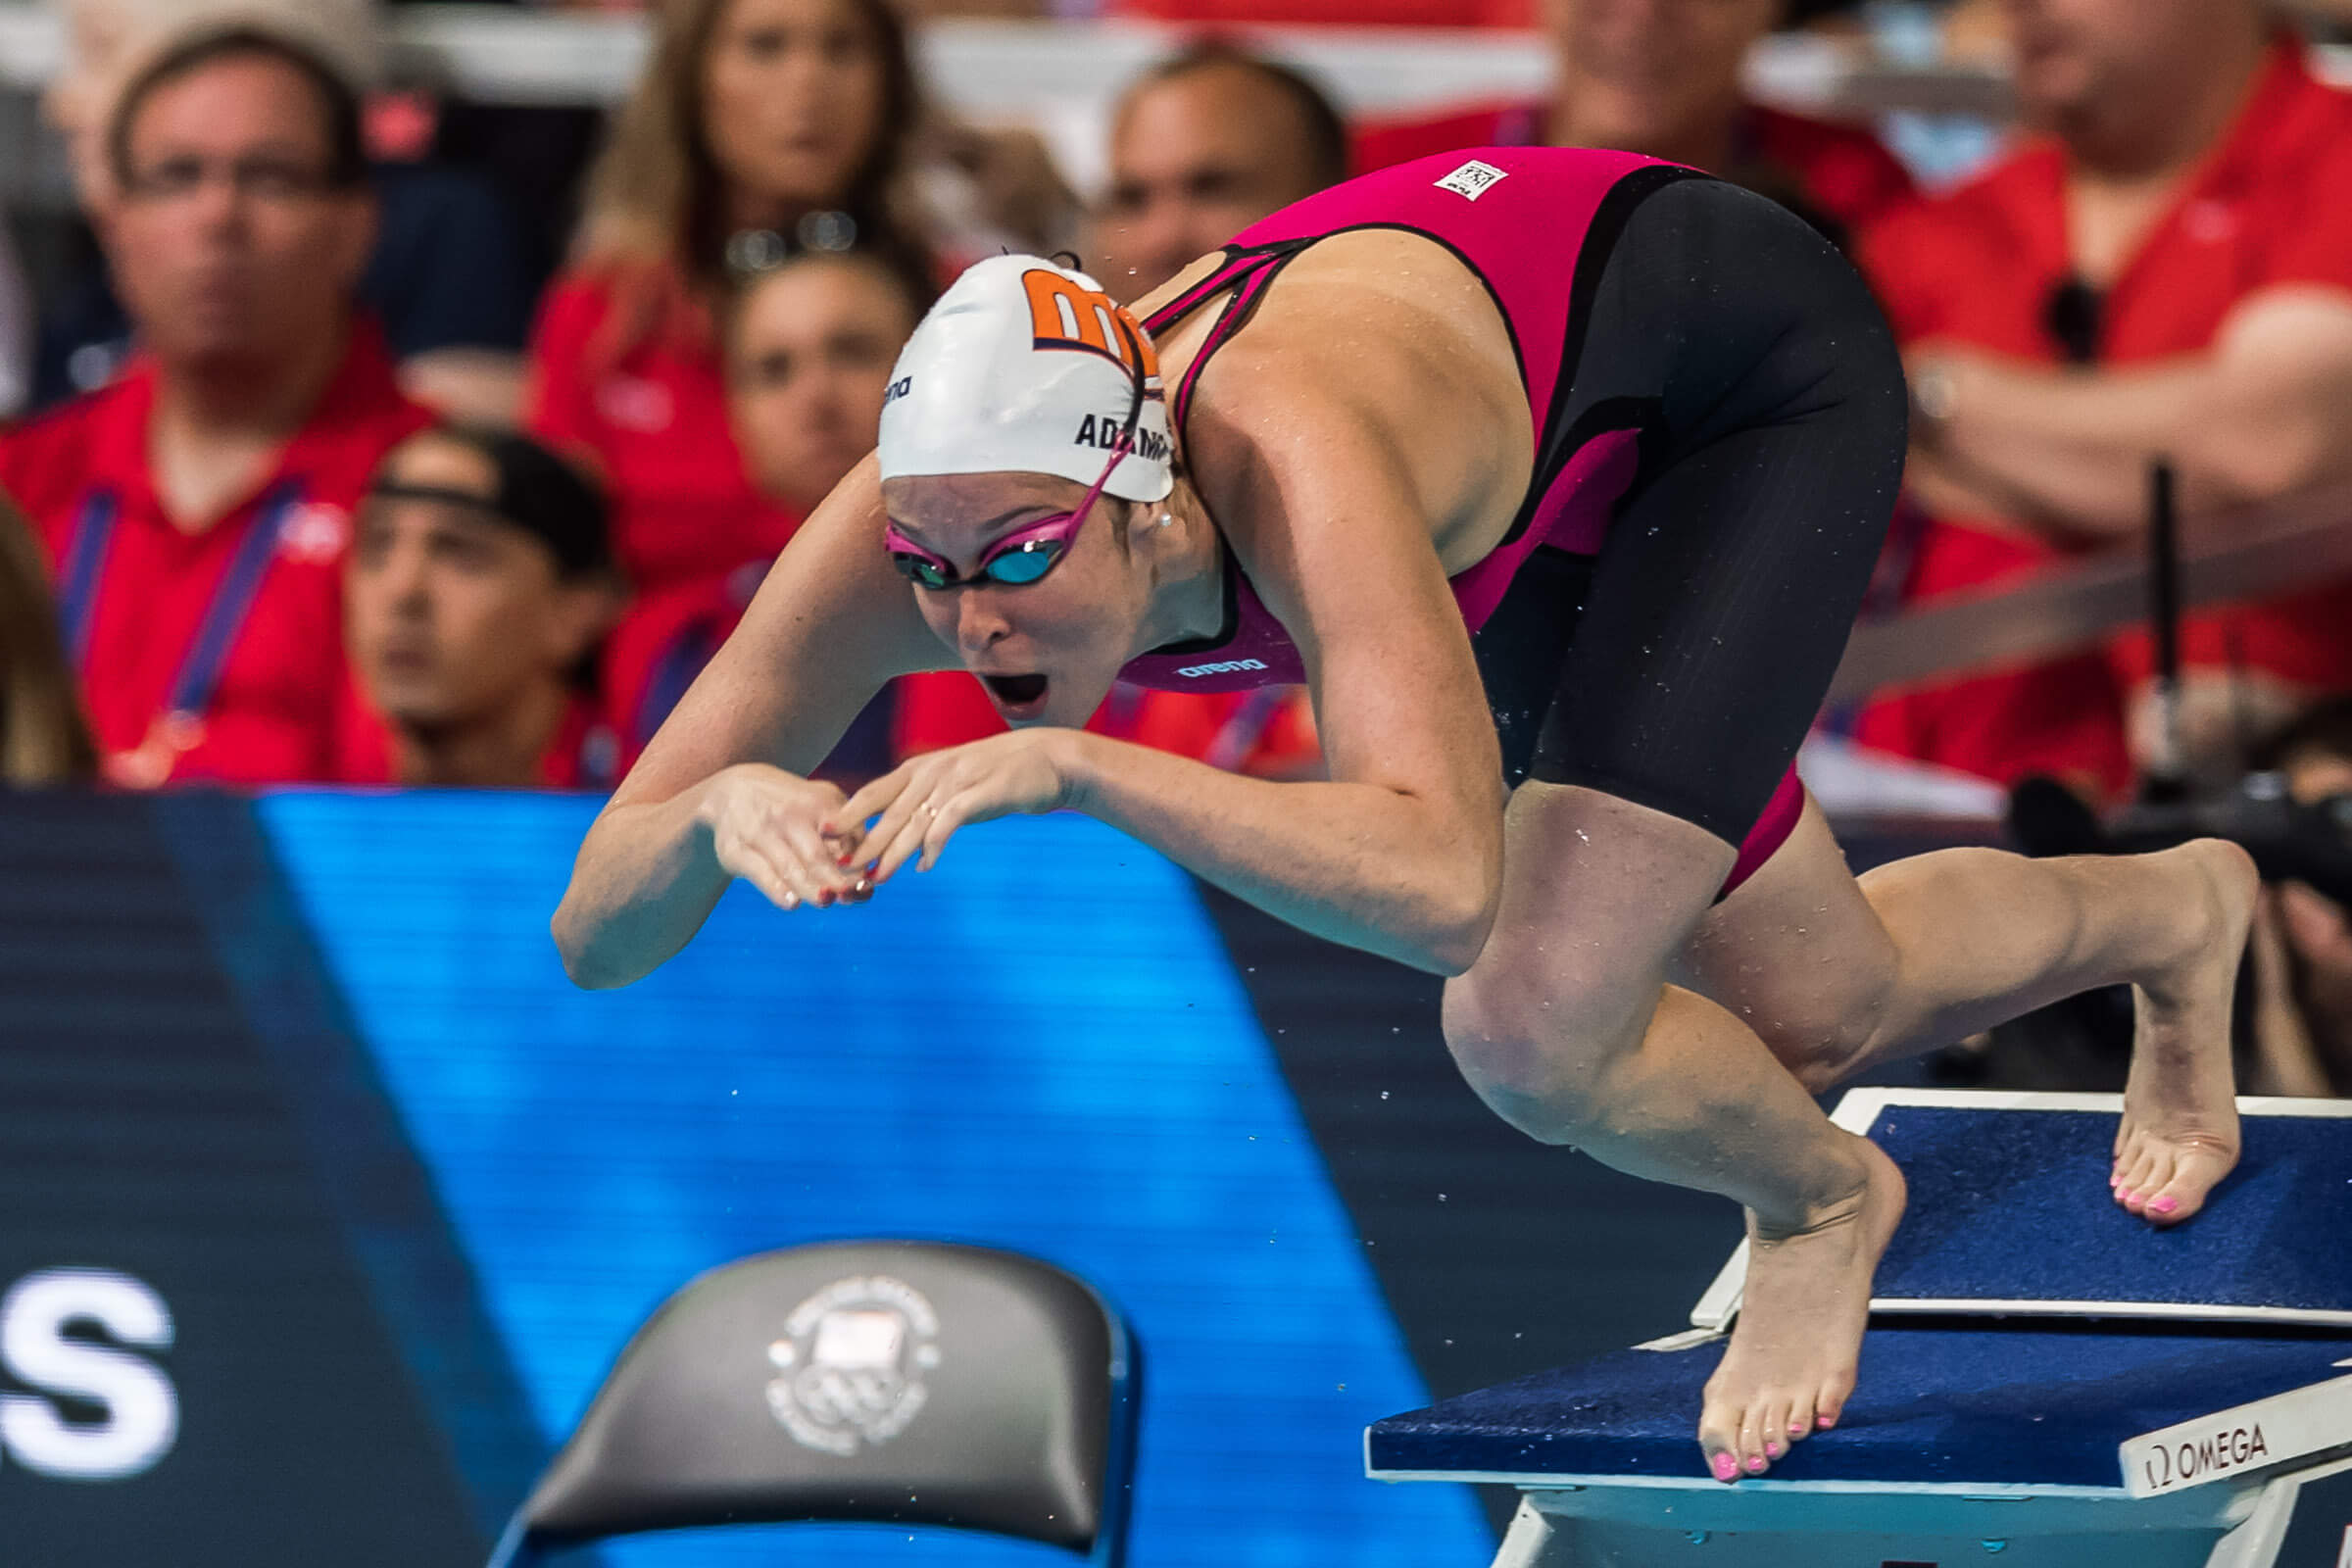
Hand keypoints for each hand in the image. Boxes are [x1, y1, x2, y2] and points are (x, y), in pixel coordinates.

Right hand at [696, 764, 861, 912]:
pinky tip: (792, 902)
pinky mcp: (736, 850)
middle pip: (818, 857)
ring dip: (812, 890)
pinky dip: (778, 891)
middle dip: (838, 882)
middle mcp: (787, 815)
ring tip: (826, 900)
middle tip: (850, 896)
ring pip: (791, 869)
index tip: (867, 883)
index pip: (846, 837)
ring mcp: (760, 833)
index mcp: (816, 802)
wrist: (731, 790)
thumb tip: (867, 874)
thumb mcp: (820, 802)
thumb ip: (846, 832)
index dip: (858, 864)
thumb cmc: (789, 805)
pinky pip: (761, 875)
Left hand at [840, 729, 1082, 882]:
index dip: (849, 813)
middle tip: (839, 865)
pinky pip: (948, 823)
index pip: (875, 790)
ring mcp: (956, 781)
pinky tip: (925, 866)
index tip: (823, 834)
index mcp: (922, 767)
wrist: (1049, 761)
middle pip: (888, 810)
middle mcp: (933, 771)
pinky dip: (934, 846)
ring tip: (876, 877)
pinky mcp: (980, 794)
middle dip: (862, 840)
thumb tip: (905, 835)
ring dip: (893, 852)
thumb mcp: (956, 782)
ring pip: (914, 821)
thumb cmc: (1000, 776)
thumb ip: (928, 802)